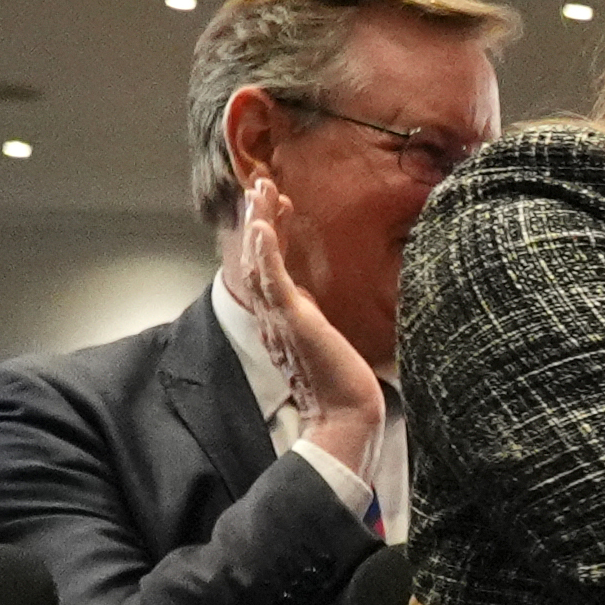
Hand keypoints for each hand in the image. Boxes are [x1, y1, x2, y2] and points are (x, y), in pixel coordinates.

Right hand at [233, 168, 385, 462]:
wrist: (346, 418)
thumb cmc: (342, 389)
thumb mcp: (325, 345)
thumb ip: (312, 323)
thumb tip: (311, 307)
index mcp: (282, 322)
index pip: (270, 270)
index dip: (271, 237)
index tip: (279, 208)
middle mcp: (274, 318)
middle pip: (257, 259)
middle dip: (260, 220)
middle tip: (261, 186)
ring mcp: (280, 320)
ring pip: (260, 262)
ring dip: (259, 224)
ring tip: (260, 191)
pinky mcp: (293, 323)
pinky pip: (272, 282)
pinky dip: (265, 253)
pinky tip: (262, 228)